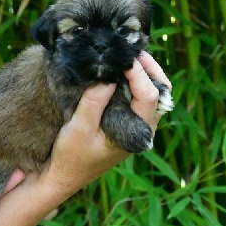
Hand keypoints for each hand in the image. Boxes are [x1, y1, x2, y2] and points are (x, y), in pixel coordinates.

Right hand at [41, 51, 170, 197]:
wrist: (65, 176)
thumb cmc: (71, 155)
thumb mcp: (79, 127)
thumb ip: (94, 101)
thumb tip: (108, 75)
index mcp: (135, 133)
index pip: (148, 96)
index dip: (139, 72)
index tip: (123, 57)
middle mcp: (142, 130)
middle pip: (160, 93)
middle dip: (149, 68)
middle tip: (132, 50)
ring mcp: (137, 127)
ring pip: (152, 95)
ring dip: (144, 74)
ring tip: (127, 57)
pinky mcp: (127, 125)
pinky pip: (139, 100)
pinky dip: (134, 83)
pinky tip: (120, 73)